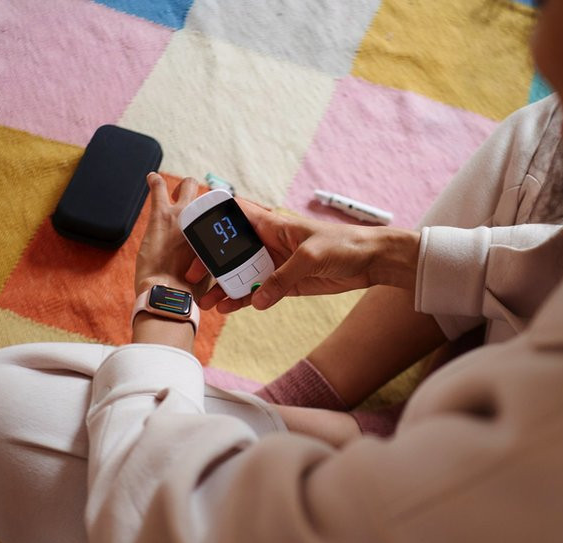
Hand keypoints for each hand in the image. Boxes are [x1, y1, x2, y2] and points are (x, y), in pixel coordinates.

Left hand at [135, 173, 204, 295]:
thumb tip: (204, 267)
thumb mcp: (208, 276)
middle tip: (188, 203)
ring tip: (168, 189)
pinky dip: (155, 181)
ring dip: (180, 187)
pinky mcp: (160, 216)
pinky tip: (152, 178)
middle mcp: (203, 222)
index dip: (211, 221)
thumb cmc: (188, 291)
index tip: (205, 227)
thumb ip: (207, 263)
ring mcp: (182, 216)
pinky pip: (159, 188)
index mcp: (215, 237)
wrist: (171, 294)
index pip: (217, 219)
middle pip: (208, 198)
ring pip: (188, 186)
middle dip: (199, 197)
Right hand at [188, 200, 419, 312]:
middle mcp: (270, 242)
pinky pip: (259, 291)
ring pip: (242, 274)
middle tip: (193, 277)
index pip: (235, 216)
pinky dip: (243, 300)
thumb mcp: (311, 257)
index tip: (190, 232)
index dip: (213, 222)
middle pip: (232, 251)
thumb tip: (257, 299)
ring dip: (224, 286)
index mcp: (273, 224)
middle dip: (212, 263)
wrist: (372, 261)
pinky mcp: (286, 283)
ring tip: (206, 301)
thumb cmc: (345, 245)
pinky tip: (228, 308)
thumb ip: (282, 277)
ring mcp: (276, 263)